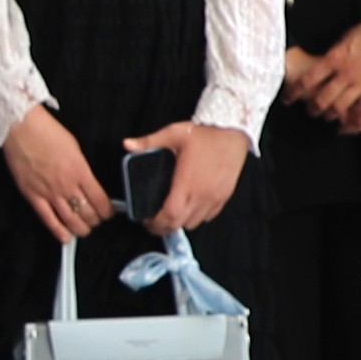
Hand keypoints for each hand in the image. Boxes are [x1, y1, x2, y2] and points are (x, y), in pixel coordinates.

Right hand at [0, 105, 110, 241]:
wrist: (22, 127)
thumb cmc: (47, 132)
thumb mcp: (75, 148)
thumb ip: (83, 169)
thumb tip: (89, 183)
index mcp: (80, 171)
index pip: (100, 200)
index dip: (108, 211)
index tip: (109, 212)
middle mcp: (66, 185)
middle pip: (88, 213)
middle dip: (96, 221)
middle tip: (97, 220)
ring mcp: (49, 192)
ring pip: (71, 220)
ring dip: (81, 228)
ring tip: (84, 229)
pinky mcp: (33, 196)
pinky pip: (48, 220)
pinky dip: (59, 231)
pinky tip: (66, 237)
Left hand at [132, 120, 251, 234]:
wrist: (233, 132)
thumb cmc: (205, 134)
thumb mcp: (174, 133)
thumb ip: (149, 142)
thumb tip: (127, 144)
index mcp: (186, 182)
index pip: (169, 215)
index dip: (156, 223)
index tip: (146, 220)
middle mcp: (201, 195)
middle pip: (179, 224)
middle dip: (164, 227)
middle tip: (153, 222)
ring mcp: (213, 198)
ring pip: (194, 223)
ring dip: (180, 222)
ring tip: (171, 214)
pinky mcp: (223, 197)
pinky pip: (208, 216)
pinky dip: (196, 217)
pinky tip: (190, 207)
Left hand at [296, 15, 360, 134]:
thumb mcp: (344, 39)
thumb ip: (333, 56)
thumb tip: (321, 66)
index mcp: (334, 58)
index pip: (308, 80)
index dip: (295, 92)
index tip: (288, 99)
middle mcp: (345, 73)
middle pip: (322, 99)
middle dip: (313, 109)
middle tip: (311, 111)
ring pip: (340, 108)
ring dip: (331, 116)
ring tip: (328, 117)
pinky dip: (355, 121)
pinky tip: (349, 125)